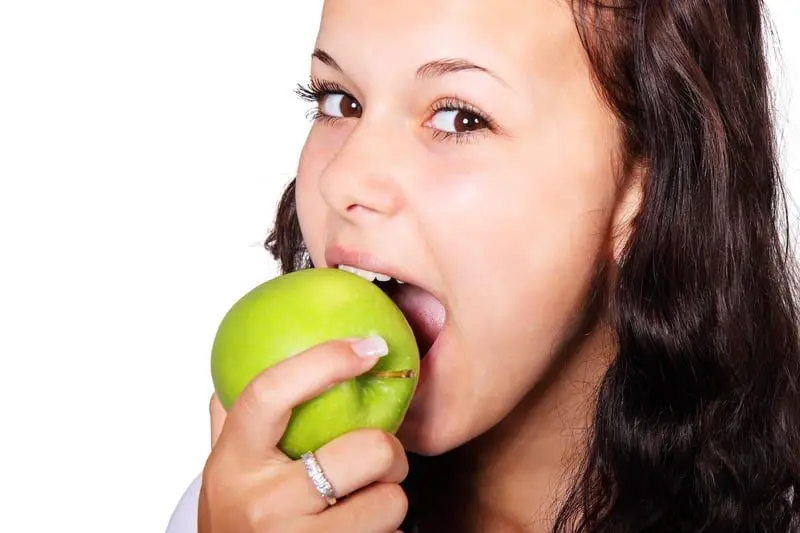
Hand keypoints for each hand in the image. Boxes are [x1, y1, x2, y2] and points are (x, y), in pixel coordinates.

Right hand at [198, 339, 409, 532]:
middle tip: (381, 460)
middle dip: (390, 452)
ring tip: (366, 505)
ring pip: (390, 501)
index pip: (270, 393)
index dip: (324, 360)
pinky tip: (361, 532)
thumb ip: (233, 418)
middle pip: (368, 449)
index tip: (369, 347)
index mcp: (233, 463)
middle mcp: (263, 504)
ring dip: (390, 501)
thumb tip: (248, 357)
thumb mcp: (223, 471)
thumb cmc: (236, 521)